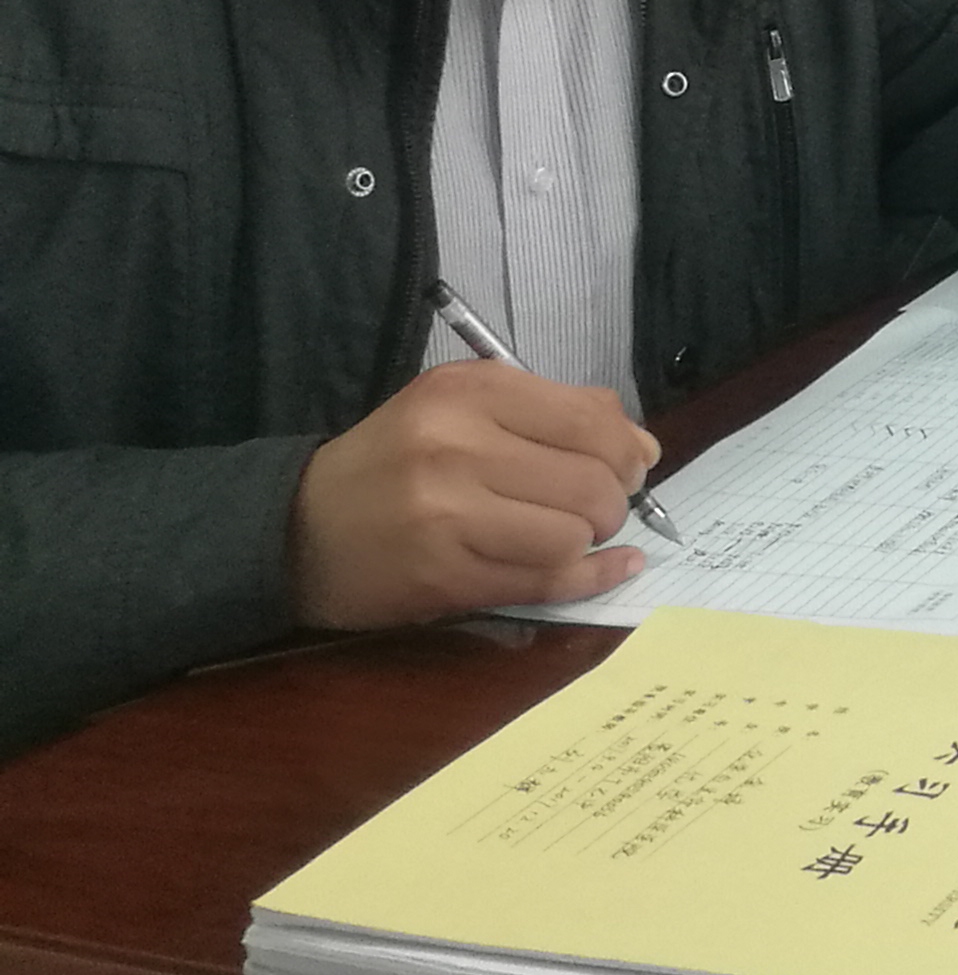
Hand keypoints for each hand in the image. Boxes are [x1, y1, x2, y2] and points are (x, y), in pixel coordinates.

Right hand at [292, 358, 657, 627]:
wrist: (297, 527)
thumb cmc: (395, 461)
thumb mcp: (462, 407)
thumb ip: (555, 414)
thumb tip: (644, 448)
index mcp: (468, 391)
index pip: (591, 420)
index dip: (627, 451)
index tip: (628, 467)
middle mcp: (457, 447)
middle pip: (591, 482)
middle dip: (614, 502)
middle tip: (598, 509)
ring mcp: (447, 516)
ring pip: (572, 535)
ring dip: (588, 541)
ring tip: (569, 535)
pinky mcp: (440, 578)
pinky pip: (544, 583)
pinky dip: (590, 579)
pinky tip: (609, 569)